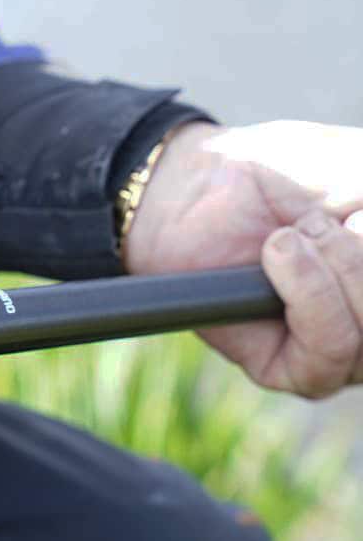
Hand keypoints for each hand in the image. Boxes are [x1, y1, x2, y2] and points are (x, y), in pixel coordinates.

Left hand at [125, 120, 362, 397]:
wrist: (193, 186)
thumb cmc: (279, 173)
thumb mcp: (360, 169)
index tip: (357, 214)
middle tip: (326, 217)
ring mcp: (348, 353)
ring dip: (341, 263)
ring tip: (297, 231)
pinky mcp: (295, 371)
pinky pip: (331, 346)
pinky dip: (308, 289)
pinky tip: (279, 254)